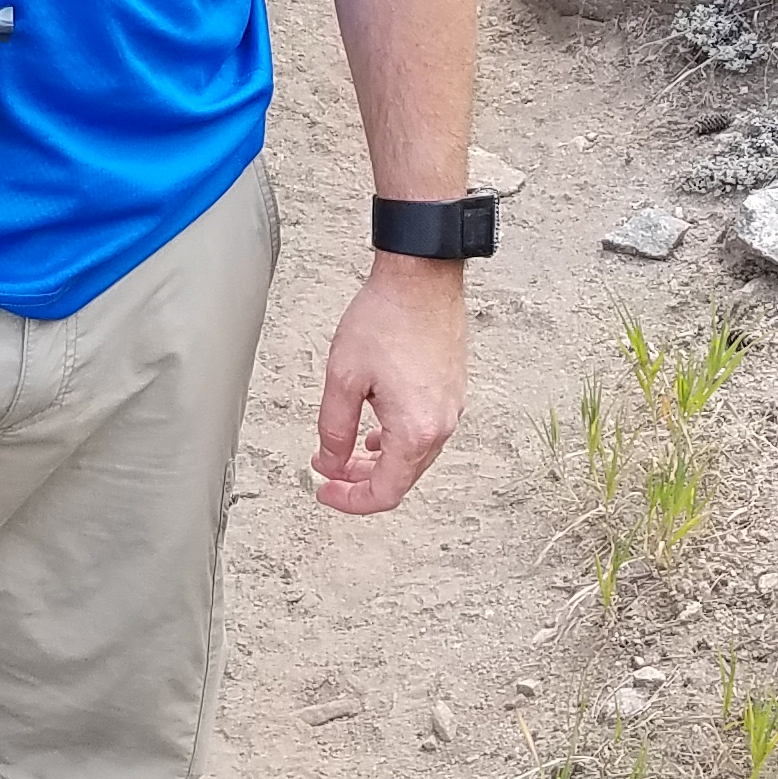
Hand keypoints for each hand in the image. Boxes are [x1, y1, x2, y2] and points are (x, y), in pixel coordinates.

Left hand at [310, 257, 467, 515]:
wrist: (422, 278)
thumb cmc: (386, 319)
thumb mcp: (343, 379)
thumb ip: (334, 430)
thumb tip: (330, 462)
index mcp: (416, 430)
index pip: (385, 491)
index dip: (350, 500)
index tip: (325, 492)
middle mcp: (441, 424)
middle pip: (401, 477)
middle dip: (361, 480)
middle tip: (329, 472)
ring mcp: (451, 407)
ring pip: (414, 456)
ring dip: (380, 461)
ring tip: (348, 452)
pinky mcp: (452, 390)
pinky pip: (426, 432)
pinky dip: (398, 441)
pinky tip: (377, 428)